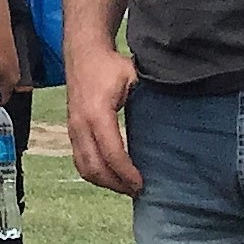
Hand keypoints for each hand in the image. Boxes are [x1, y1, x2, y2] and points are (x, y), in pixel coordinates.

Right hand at [66, 44, 141, 195]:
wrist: (83, 53)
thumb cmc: (110, 65)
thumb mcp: (133, 78)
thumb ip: (147, 99)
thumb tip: (172, 120)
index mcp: (98, 113)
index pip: (111, 152)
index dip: (126, 172)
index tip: (142, 183)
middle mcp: (81, 125)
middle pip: (95, 167)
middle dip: (116, 184)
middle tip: (137, 191)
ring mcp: (73, 129)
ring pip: (84, 167)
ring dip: (104, 182)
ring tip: (125, 187)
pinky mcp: (71, 131)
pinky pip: (79, 160)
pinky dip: (94, 173)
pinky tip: (110, 175)